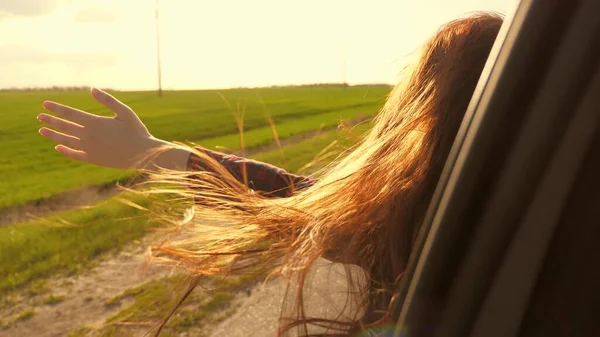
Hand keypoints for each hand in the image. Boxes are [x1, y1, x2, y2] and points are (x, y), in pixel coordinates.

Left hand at [37, 88, 189, 170]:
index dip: (57, 108)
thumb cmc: (136, 131)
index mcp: (95, 123)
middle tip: (39, 116)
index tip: (45, 104)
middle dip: (51, 120)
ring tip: (42, 131)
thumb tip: (92, 89)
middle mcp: (89, 136)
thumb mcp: (125, 112)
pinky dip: (65, 151)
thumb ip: (108, 100)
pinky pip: (75, 155)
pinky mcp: (94, 159)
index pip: (70, 114)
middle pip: (65, 127)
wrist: (144, 154)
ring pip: (66, 141)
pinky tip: (58, 148)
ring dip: (53, 135)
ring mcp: (90, 149)